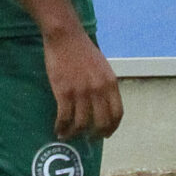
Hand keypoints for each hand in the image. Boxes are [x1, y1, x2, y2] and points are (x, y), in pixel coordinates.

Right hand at [43, 24, 123, 141]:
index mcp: (111, 83)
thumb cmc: (83, 50)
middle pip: (101, 122)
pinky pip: (65, 117)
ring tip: (68, 135)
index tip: (105, 134)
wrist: (65, 37)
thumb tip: (103, 104)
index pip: (117, 114)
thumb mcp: (103, 67)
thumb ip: (105, 85)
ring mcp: (81, 92)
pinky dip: (61, 127)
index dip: (112, 128)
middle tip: (88, 138)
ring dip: (74, 134)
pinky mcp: (64, 92)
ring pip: (81, 124)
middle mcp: (99, 90)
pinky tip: (58, 130)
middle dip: (95, 135)